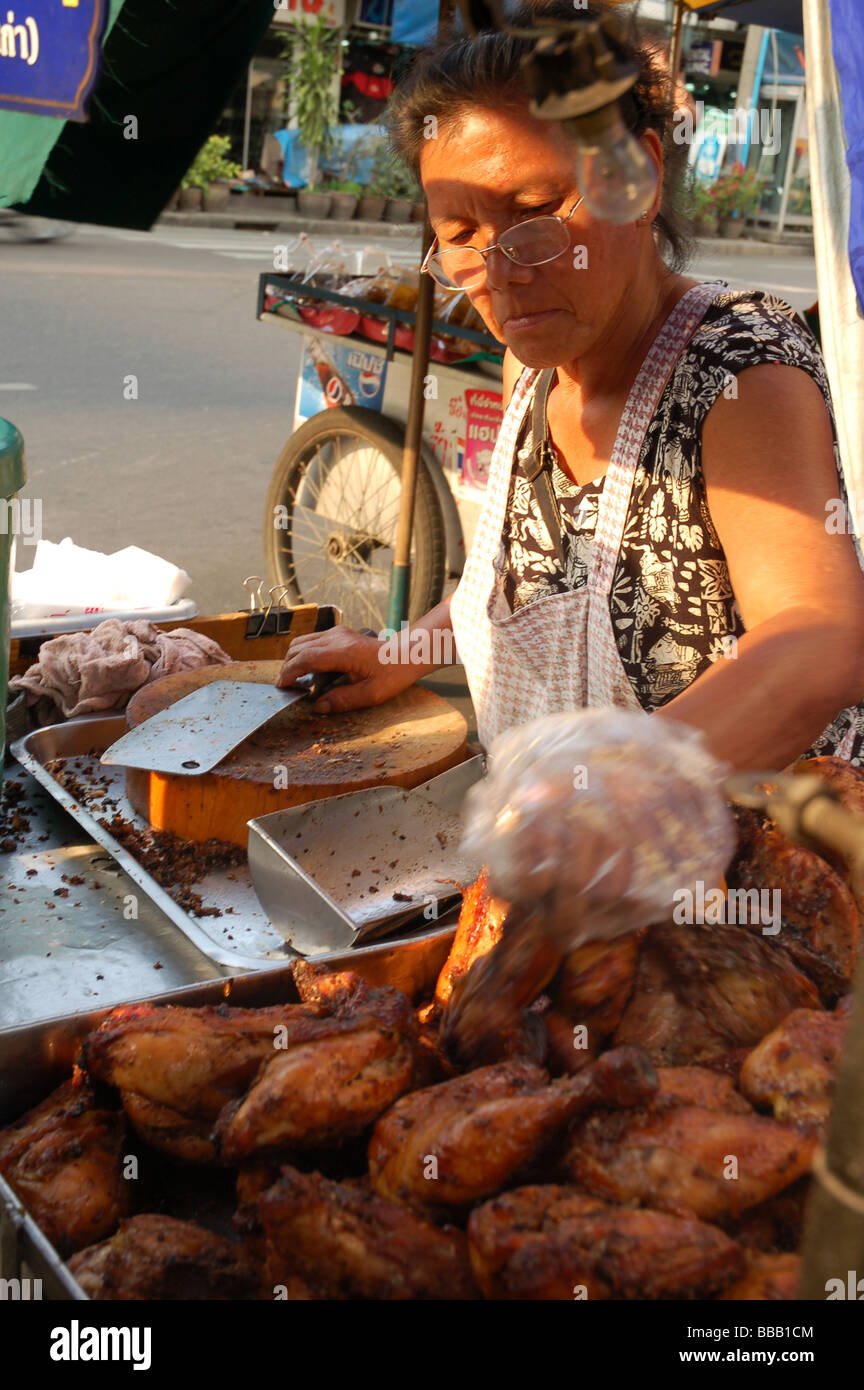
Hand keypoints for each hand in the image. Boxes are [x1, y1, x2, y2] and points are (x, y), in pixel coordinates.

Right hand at [275, 625, 412, 713]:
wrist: (406, 654)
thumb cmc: (393, 672)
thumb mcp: (371, 694)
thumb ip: (343, 700)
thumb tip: (319, 707)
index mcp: (344, 652)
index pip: (306, 658)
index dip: (290, 672)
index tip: (282, 686)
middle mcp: (337, 638)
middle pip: (298, 647)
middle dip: (288, 666)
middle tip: (286, 687)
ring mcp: (337, 633)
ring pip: (303, 642)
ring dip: (294, 659)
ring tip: (295, 680)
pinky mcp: (339, 634)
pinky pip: (312, 641)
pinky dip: (304, 654)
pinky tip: (309, 671)